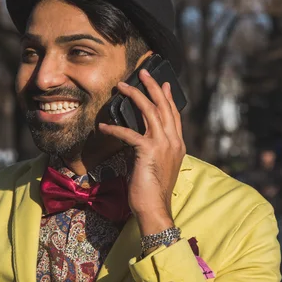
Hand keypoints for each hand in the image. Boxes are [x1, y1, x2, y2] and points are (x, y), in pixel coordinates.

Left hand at [98, 69, 185, 235]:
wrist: (155, 209)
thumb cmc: (153, 190)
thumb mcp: (157, 165)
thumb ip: (154, 149)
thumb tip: (142, 137)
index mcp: (177, 144)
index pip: (174, 115)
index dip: (168, 98)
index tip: (163, 84)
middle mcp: (173, 141)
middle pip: (164, 106)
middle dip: (153, 86)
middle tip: (143, 72)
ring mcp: (163, 145)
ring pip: (150, 111)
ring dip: (135, 95)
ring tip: (122, 86)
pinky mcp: (147, 151)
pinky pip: (129, 133)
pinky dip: (114, 128)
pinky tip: (103, 126)